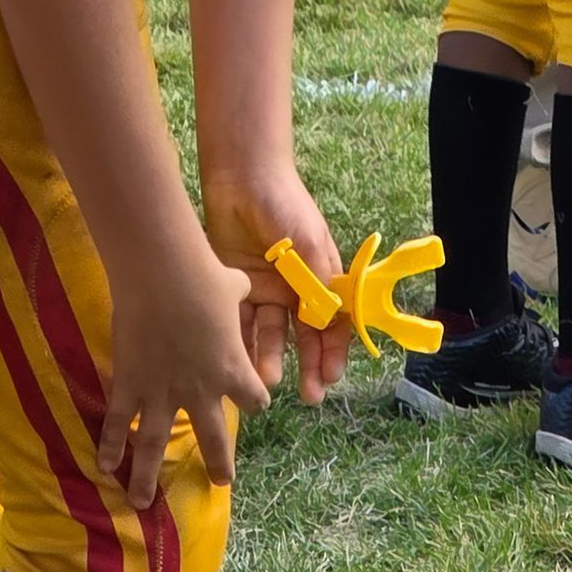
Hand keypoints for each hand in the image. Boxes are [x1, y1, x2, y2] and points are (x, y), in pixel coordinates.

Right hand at [101, 235, 268, 509]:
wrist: (162, 275)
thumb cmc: (204, 276)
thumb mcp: (234, 285)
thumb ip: (239, 294)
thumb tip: (241, 285)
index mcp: (231, 369)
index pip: (253, 397)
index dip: (254, 397)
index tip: (252, 398)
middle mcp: (199, 390)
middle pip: (214, 437)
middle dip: (218, 462)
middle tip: (221, 481)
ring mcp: (161, 392)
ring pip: (153, 445)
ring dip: (146, 476)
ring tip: (142, 503)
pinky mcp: (130, 383)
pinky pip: (117, 422)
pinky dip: (109, 444)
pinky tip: (103, 466)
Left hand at [202, 162, 348, 406]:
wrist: (241, 177)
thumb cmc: (284, 205)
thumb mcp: (309, 241)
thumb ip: (320, 280)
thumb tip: (333, 320)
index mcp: (320, 276)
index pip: (334, 321)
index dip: (334, 350)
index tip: (331, 376)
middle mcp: (295, 288)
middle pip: (304, 335)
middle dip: (308, 366)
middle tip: (309, 395)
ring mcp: (266, 289)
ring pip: (270, 335)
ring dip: (271, 359)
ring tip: (265, 380)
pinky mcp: (236, 288)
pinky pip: (239, 322)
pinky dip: (240, 343)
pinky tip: (238, 362)